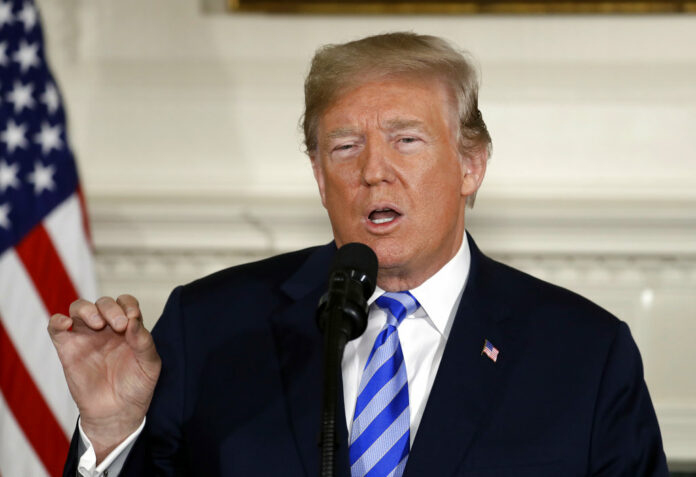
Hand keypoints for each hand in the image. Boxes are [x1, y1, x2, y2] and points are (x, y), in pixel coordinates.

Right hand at [48, 295, 160, 462]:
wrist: (117, 413)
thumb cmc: (136, 387)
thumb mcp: (149, 364)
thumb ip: (144, 341)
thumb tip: (133, 320)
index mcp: (127, 328)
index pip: (125, 303)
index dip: (128, 305)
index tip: (132, 318)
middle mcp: (106, 328)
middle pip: (103, 303)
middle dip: (111, 308)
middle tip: (118, 326)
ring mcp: (85, 337)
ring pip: (79, 308)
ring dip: (87, 309)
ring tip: (97, 324)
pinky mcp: (67, 349)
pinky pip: (55, 327)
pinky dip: (58, 320)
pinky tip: (66, 324)